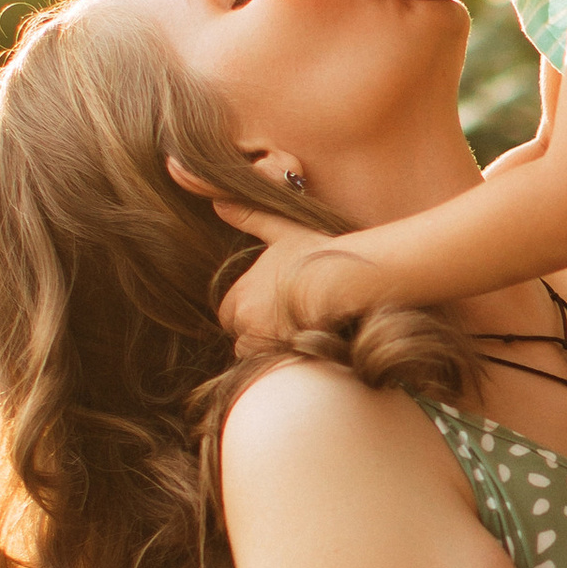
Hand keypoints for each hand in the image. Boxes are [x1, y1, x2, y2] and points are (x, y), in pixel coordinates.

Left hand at [212, 212, 389, 341]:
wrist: (348, 280)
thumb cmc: (318, 253)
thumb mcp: (282, 230)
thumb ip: (249, 217)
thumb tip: (218, 201)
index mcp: (242, 295)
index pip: (229, 313)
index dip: (246, 311)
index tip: (268, 307)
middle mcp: (248, 320)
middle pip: (241, 337)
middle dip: (256, 332)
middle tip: (284, 321)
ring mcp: (267, 341)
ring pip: (257, 354)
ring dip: (270, 347)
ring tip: (295, 334)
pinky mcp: (288, 356)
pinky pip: (278, 366)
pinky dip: (287, 358)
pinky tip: (306, 346)